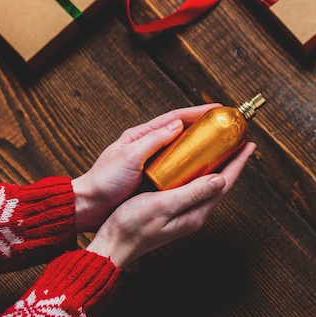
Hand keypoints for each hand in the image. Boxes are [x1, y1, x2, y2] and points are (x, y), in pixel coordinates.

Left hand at [72, 103, 219, 231]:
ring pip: (182, 151)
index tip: (218, 110)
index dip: (198, 112)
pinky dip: (192, 168)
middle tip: (226, 128)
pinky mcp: (152, 180)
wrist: (89, 206)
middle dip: (204, 128)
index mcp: (141, 135)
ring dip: (201, 148)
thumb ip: (152, 140)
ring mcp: (151, 163)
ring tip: (222, 149)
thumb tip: (177, 125)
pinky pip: (177, 170)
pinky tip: (204, 173)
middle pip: (182, 132)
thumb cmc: (104, 180)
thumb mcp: (128, 157)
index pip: (175, 118)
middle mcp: (148, 146)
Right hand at [85, 142, 255, 268]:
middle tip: (240, 140)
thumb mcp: (163, 206)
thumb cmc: (132, 227)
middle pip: (220, 182)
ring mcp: (185, 212)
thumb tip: (221, 180)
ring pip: (208, 184)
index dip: (238, 162)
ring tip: (223, 147)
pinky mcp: (173, 210)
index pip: (225, 183)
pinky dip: (200, 171)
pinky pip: (194, 186)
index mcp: (196, 213)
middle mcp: (195, 213)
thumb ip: (193, 193)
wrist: (112, 245)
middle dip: (232, 161)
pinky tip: (195, 163)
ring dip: (218, 165)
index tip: (249, 144)